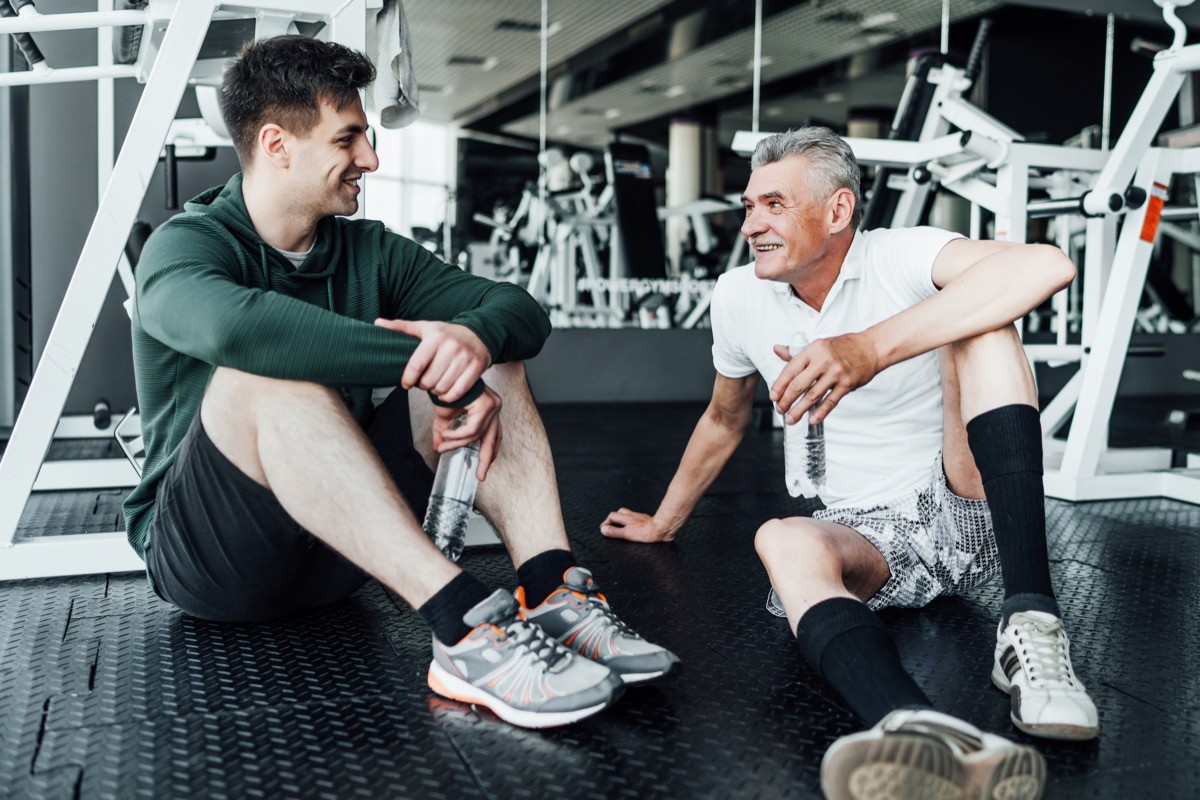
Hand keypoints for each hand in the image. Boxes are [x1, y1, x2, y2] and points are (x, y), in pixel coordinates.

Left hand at [375, 318, 491, 403]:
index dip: (408, 379)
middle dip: (423, 385)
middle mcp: (451, 347)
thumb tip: (376, 322)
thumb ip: (400, 328)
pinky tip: (446, 390)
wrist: (479, 334)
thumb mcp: (424, 328)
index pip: (416, 365)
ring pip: (442, 388)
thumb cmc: (446, 334)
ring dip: (435, 391)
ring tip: (435, 384)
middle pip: (429, 381)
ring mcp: (465, 358)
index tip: (406, 383)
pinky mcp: (477, 368)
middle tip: (424, 382)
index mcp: (436, 336)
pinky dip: (448, 397)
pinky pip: (457, 393)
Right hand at [432, 386, 502, 480]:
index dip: (490, 452)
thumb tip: (438, 448)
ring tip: (444, 445)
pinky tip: (446, 434)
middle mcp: (494, 408)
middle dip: (486, 460)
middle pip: (493, 439)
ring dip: (457, 443)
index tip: (483, 466)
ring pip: (477, 435)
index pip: (495, 436)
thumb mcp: (445, 416)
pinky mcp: (485, 405)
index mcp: (490, 411)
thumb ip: (444, 433)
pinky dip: (457, 435)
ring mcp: (492, 406)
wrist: (442, 376)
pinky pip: (471, 429)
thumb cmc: (447, 391)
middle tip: (480, 476)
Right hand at [600, 508, 676, 542]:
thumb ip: (615, 532)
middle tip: (611, 527)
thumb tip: (603, 530)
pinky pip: (636, 519)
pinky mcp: (647, 520)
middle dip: (614, 519)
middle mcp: (632, 515)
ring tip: (621, 527)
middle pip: (619, 512)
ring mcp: (640, 517)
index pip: (612, 516)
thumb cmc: (647, 532)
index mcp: (626, 518)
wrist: (662, 529)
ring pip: (628, 514)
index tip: (604, 529)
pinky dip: (632, 522)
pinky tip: (635, 528)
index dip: (606, 522)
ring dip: (623, 519)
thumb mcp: (627, 533)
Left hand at [770, 333, 879, 424]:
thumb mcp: (818, 345)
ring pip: (812, 396)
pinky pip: (830, 402)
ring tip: (791, 419)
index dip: (779, 385)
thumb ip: (796, 351)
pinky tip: (811, 420)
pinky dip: (820, 413)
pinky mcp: (847, 384)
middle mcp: (823, 361)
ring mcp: (836, 373)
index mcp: (813, 350)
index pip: (790, 369)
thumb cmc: (843, 347)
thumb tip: (777, 350)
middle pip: (798, 385)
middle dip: (786, 400)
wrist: (871, 348)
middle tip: (780, 410)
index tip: (773, 396)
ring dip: (799, 410)